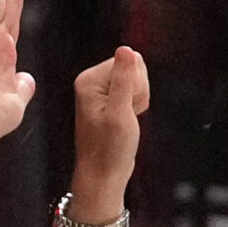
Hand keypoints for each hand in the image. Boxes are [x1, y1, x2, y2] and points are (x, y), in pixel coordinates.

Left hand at [69, 47, 149, 217]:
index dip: (136, 86)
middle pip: (134, 67)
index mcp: (89, 80)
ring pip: (137, 80)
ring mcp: (101, 91)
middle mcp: (92, 81)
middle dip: (138, 92)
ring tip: (126, 121)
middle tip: (126, 116)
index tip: (126, 108)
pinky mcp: (110, 99)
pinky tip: (127, 120)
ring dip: (138, 100)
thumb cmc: (109, 150)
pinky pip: (135, 91)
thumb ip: (123, 80)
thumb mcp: (120, 114)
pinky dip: (137, 106)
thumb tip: (127, 50)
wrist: (103, 176)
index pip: (130, 61)